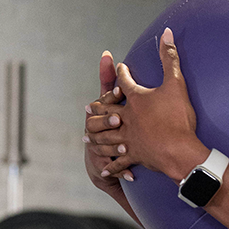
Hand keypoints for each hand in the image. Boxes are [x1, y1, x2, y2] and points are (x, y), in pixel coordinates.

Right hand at [83, 51, 132, 195]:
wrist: (102, 161)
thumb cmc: (108, 123)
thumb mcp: (109, 101)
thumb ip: (109, 78)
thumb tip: (106, 53)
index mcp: (99, 113)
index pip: (102, 101)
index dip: (110, 95)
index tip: (122, 88)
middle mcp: (96, 131)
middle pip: (96, 125)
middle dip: (107, 121)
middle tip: (119, 118)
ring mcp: (99, 149)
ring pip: (103, 147)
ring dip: (114, 146)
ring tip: (125, 147)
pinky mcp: (107, 166)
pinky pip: (114, 169)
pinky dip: (122, 172)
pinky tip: (132, 175)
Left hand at [85, 27, 206, 181]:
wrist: (179, 150)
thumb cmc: (178, 117)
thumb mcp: (176, 84)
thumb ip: (169, 57)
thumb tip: (165, 32)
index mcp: (135, 99)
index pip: (125, 82)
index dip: (122, 73)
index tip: (119, 68)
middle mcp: (127, 118)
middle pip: (108, 110)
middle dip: (99, 107)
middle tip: (90, 106)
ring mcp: (128, 138)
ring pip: (107, 136)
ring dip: (97, 134)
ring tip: (88, 134)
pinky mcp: (134, 155)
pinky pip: (120, 161)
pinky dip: (112, 165)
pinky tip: (104, 168)